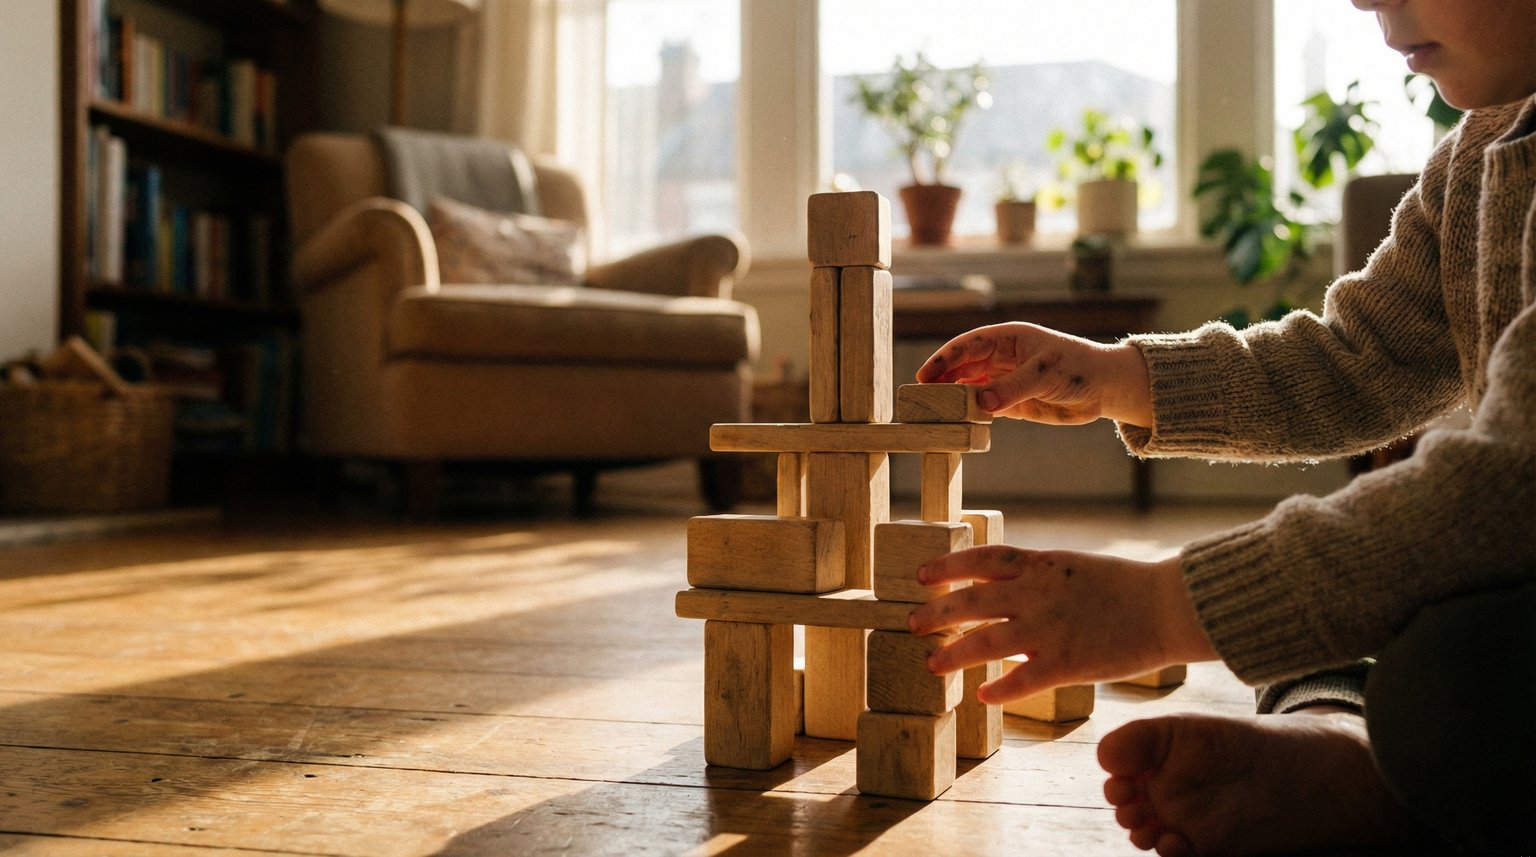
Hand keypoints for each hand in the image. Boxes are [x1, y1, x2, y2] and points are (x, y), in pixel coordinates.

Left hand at [907, 548, 1217, 703]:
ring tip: (931, 664)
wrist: (1167, 605)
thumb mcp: (1075, 566)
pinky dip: (998, 688)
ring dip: (953, 654)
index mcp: (1041, 565)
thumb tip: (1008, 581)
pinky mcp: (1065, 663)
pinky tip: (982, 696)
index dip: (948, 566)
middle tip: (912, 623)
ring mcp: (1047, 629)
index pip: (981, 560)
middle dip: (937, 613)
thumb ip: (1040, 574)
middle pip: (971, 601)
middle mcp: (1036, 594)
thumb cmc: (1128, 586)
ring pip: (985, 641)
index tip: (922, 574)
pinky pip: (1021, 680)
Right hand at [916, 322, 1153, 426]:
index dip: (945, 359)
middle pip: (963, 367)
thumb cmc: (1077, 367)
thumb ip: (1011, 388)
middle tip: (922, 398)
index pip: (968, 345)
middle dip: (942, 380)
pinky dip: (971, 416)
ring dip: (954, 399)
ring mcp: (1005, 381)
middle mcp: (1001, 358)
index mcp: (1007, 338)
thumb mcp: (1044, 374)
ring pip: (970, 389)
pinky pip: (984, 408)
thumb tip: (979, 402)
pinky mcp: (1013, 404)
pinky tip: (958, 424)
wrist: (1104, 388)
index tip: (925, 375)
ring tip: (935, 414)